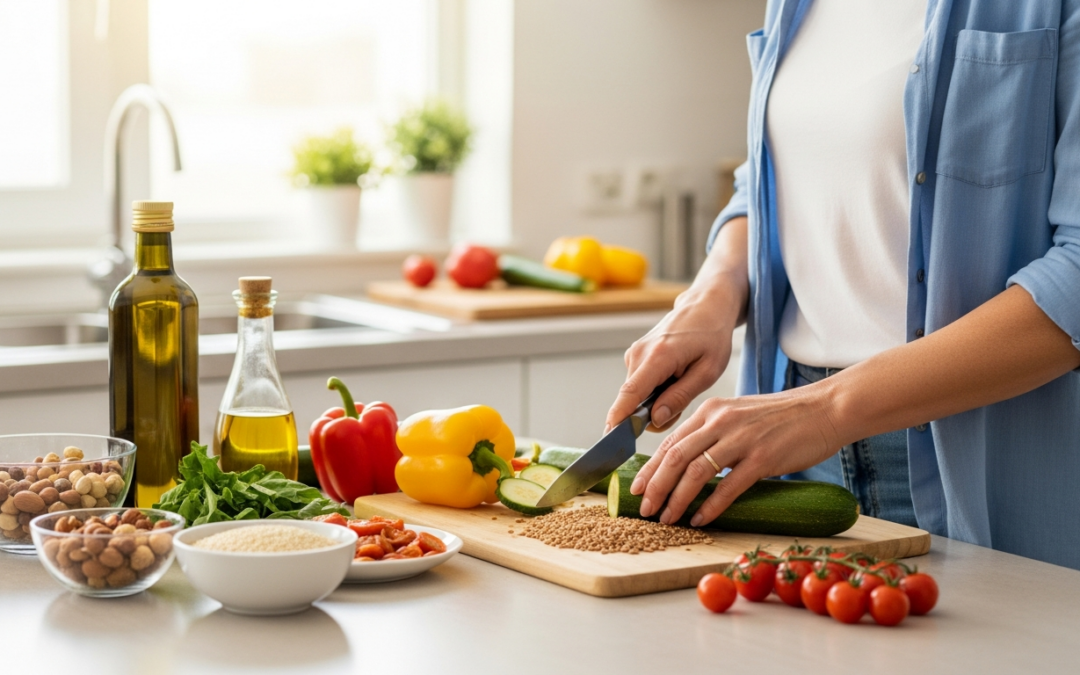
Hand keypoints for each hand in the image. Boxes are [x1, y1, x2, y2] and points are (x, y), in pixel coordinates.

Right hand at [604, 295, 735, 434]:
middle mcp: (639, 354)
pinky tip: (673, 378)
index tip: (609, 439)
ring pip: (636, 394)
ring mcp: (635, 353)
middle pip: (633, 400)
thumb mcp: (708, 371)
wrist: (705, 306)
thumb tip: (655, 420)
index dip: (618, 419)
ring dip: (656, 401)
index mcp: (659, 357)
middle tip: (681, 408)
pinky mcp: (635, 355)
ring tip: (681, 385)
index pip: (630, 394)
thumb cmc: (712, 336)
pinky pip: (639, 384)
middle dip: (651, 415)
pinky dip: (654, 390)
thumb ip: (680, 397)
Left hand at [630, 385, 842, 525]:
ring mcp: (741, 438)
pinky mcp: (762, 457)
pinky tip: (700, 519)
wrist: (824, 409)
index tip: (637, 489)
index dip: (650, 468)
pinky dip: (711, 506)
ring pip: (695, 472)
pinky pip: (728, 485)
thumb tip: (687, 465)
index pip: (670, 442)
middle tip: (644, 509)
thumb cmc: (782, 417)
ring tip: (667, 518)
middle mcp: (720, 421)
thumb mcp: (738, 416)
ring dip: (677, 499)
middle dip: (655, 487)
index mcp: (711, 410)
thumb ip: (713, 434)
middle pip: (675, 457)